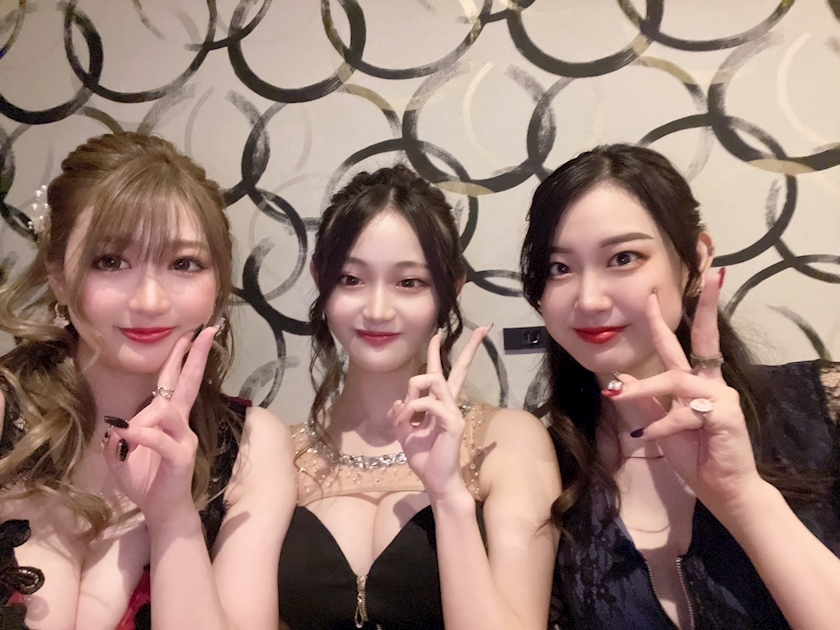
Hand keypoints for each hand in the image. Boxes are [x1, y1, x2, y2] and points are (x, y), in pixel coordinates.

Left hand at [102, 326, 217, 528]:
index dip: (182, 357)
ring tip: (126, 435)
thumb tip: (116, 422)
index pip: (176, 381)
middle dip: (195, 356)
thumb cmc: (145, 480)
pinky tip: (127, 435)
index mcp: (169, 419)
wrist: (160, 511)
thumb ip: (117, 434)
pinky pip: (160, 439)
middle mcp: (181, 423)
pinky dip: (142, 435)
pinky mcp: (180, 457)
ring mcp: (183, 439)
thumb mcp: (120, 454)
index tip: (190, 333)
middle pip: (188, 383)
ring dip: (144, 418)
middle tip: (204, 331)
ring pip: (166, 412)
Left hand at [387, 326, 489, 499]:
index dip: (439, 352)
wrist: (434, 481)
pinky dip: (411, 409)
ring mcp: (453, 412)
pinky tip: (407, 421)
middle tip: (483, 328)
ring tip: (405, 412)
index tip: (439, 333)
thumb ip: (401, 413)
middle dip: (470, 348)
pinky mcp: (452, 422)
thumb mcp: (404, 432)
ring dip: (412, 391)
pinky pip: (427, 403)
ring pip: (433, 380)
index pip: (441, 373)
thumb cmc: (423, 458)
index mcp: (439, 404)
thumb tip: (399, 401)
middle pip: (460, 369)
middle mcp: (449, 404)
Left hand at [607, 270, 762, 508]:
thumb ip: (646, 400)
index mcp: (696, 383)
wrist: (722, 490)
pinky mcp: (725, 415)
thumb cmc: (696, 456)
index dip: (664, 322)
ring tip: (619, 397)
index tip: (652, 296)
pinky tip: (648, 435)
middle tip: (708, 277)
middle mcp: (711, 384)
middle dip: (706, 308)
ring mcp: (721, 397)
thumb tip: (624, 376)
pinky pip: (684, 413)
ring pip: (676, 380)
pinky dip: (663, 424)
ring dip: (644, 388)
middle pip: (706, 339)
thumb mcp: (661, 425)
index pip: (682, 344)